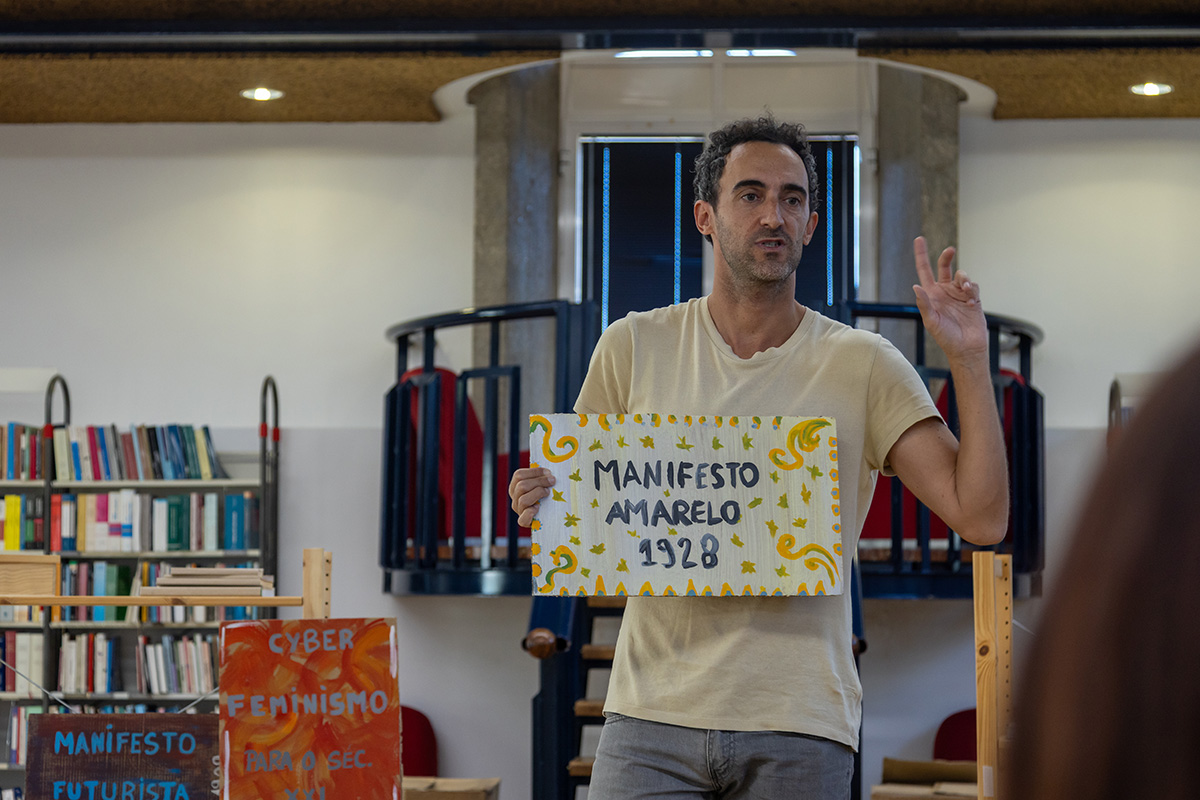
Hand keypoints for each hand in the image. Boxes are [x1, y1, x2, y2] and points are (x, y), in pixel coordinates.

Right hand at [509, 467, 554, 527]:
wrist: (549, 513)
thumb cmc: (547, 494)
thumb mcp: (542, 483)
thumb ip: (543, 476)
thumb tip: (550, 471)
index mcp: (515, 485)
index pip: (519, 475)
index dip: (535, 472)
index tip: (549, 472)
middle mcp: (515, 497)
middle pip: (521, 486)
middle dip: (540, 481)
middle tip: (553, 481)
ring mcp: (518, 509)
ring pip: (523, 500)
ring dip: (538, 494)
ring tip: (548, 493)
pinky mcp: (523, 521)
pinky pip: (522, 519)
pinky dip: (530, 513)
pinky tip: (539, 508)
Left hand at [912, 236, 987, 362]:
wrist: (967, 348)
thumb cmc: (946, 338)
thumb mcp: (932, 322)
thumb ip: (924, 304)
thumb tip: (916, 287)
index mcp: (931, 295)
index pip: (924, 271)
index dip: (921, 255)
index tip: (919, 239)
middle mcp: (944, 292)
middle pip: (944, 267)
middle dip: (946, 257)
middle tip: (949, 250)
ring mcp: (959, 294)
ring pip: (962, 275)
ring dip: (964, 279)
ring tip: (966, 290)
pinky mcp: (973, 298)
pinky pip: (973, 285)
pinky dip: (972, 289)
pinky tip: (971, 300)